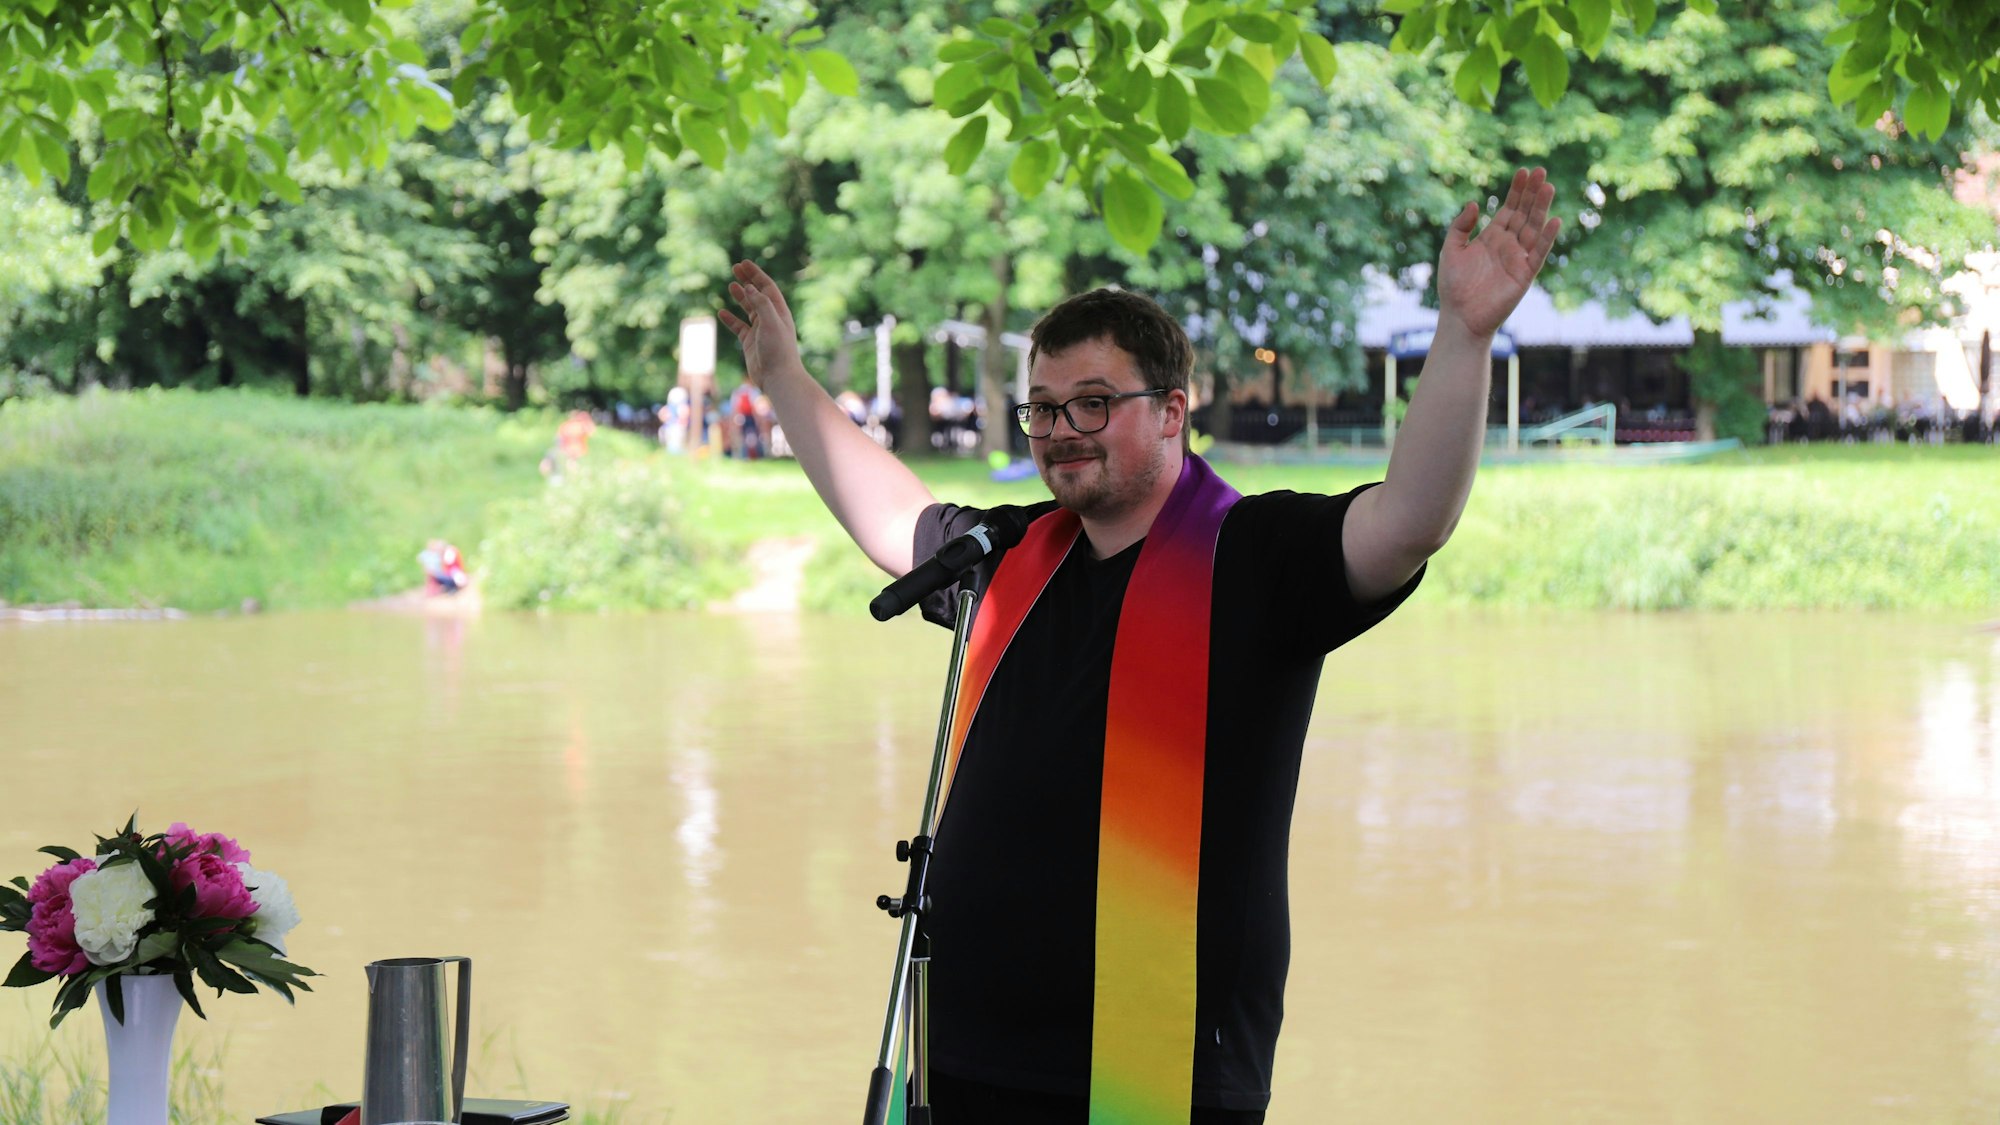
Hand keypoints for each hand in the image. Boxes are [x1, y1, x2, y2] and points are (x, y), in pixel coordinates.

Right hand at [719, 260, 803, 387]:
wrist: (778, 377)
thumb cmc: (778, 350)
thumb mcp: (770, 322)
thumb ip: (760, 303)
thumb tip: (748, 287)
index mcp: (779, 312)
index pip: (767, 287)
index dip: (756, 274)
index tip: (744, 263)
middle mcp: (770, 319)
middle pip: (757, 295)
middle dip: (747, 280)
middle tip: (735, 268)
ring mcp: (760, 330)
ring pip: (748, 309)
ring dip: (740, 297)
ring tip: (731, 285)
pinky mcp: (750, 343)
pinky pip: (739, 327)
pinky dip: (731, 319)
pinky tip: (722, 312)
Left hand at [1436, 167, 1560, 339]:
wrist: (1460, 317)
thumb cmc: (1454, 286)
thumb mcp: (1451, 250)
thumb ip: (1460, 226)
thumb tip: (1474, 203)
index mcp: (1492, 237)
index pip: (1509, 208)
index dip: (1517, 190)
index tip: (1524, 171)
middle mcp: (1508, 244)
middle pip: (1524, 213)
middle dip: (1532, 193)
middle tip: (1541, 171)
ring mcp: (1518, 258)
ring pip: (1533, 228)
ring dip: (1541, 208)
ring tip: (1548, 186)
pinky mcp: (1525, 273)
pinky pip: (1538, 252)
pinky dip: (1546, 237)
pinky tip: (1555, 220)